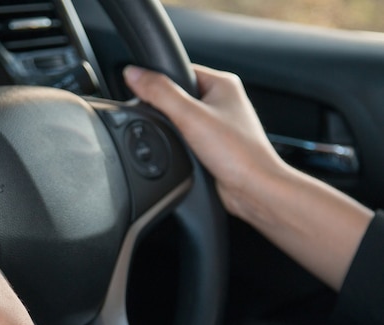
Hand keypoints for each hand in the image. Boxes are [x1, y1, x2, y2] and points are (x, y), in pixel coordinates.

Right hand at [124, 64, 285, 217]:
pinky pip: (188, 139)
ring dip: (174, 132)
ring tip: (183, 142)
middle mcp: (224, 102)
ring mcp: (220, 125)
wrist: (254, 190)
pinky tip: (185, 154)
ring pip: (182, 121)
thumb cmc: (238, 154)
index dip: (160, 83)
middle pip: (178, 97)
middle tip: (171, 125)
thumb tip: (134, 74)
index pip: (180, 71)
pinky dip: (181, 146)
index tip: (146, 96)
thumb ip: (159, 93)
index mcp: (223, 83)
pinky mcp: (215, 146)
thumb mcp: (190, 116)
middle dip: (167, 112)